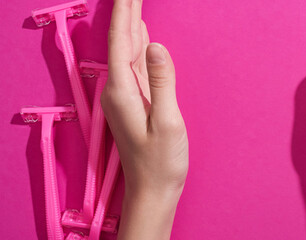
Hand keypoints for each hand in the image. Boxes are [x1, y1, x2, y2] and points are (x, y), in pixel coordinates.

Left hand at [102, 0, 187, 238]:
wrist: (153, 188)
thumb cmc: (161, 161)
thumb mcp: (167, 121)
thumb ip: (161, 81)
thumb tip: (154, 45)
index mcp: (122, 90)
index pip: (121, 40)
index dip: (126, 11)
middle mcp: (118, 88)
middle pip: (122, 40)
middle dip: (128, 10)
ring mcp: (125, 94)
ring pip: (127, 48)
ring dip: (132, 22)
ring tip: (136, 2)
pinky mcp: (134, 100)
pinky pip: (133, 62)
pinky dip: (137, 42)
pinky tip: (141, 34)